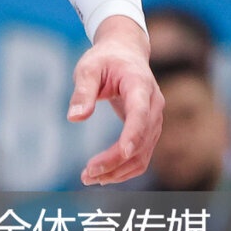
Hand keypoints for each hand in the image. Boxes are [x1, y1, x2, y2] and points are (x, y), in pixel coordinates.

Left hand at [70, 15, 163, 184]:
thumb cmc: (105, 59)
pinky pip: (142, 155)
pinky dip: (124, 168)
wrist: (126, 52)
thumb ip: (83, 91)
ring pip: (143, 154)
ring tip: (90, 178)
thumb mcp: (88, 67)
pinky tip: (103, 174)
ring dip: (119, 170)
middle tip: (87, 173)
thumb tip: (75, 118)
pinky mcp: (149, 130)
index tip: (122, 152)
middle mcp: (154, 105)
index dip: (133, 134)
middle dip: (116, 160)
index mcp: (140, 85)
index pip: (141, 113)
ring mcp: (155, 119)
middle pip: (141, 140)